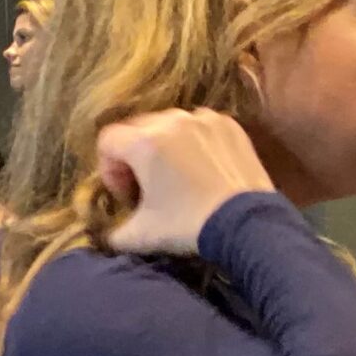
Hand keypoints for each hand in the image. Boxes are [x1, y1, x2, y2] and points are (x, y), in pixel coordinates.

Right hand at [99, 109, 275, 254]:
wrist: (248, 224)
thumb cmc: (188, 225)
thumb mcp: (143, 235)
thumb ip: (114, 234)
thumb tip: (108, 236)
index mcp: (143, 142)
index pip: (108, 141)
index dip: (109, 168)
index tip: (127, 193)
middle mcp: (171, 120)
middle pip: (137, 129)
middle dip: (136, 156)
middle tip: (149, 185)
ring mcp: (203, 119)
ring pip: (170, 125)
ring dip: (165, 146)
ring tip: (177, 175)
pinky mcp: (229, 125)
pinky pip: (201, 127)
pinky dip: (196, 142)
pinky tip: (203, 168)